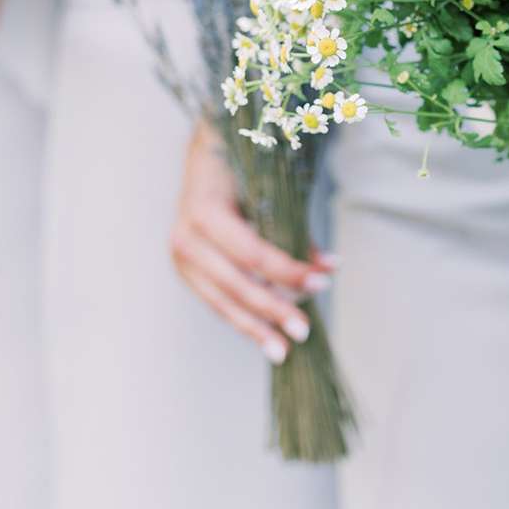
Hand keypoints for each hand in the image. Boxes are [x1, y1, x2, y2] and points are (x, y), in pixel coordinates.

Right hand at [170, 118, 334, 362]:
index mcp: (205, 211)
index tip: (322, 282)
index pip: (253, 254)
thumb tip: (327, 267)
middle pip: (236, 284)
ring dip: (255, 327)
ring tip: (282, 350)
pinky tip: (264, 335)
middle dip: (273, 309)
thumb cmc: (245, 172)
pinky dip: (242, 318)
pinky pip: (216, 301)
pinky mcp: (186, 271)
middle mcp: (185, 238)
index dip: (289, 272)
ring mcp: (181, 258)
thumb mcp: (269, 192)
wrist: (205, 158)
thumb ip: (295, 231)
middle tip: (303, 330)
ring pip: (222, 302)